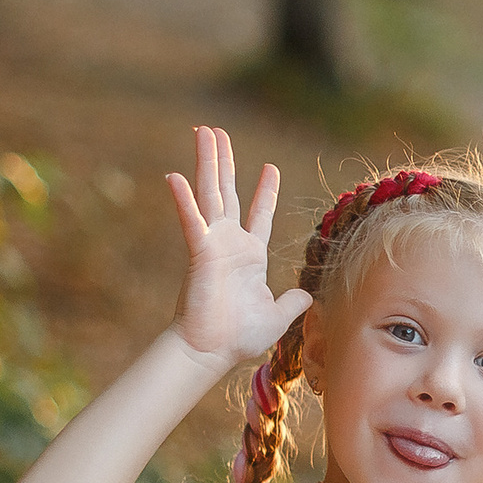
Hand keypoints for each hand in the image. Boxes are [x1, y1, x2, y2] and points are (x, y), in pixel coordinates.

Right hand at [165, 127, 311, 368]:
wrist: (213, 350)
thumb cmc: (240, 337)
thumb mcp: (278, 315)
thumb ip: (292, 302)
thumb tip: (307, 296)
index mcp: (249, 255)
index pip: (259, 215)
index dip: (264, 192)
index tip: (270, 167)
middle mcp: (230, 244)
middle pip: (226, 192)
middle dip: (223, 161)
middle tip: (215, 131)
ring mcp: (213, 245)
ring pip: (210, 194)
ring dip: (207, 163)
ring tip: (203, 132)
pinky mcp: (200, 253)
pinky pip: (192, 222)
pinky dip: (183, 200)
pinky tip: (174, 177)